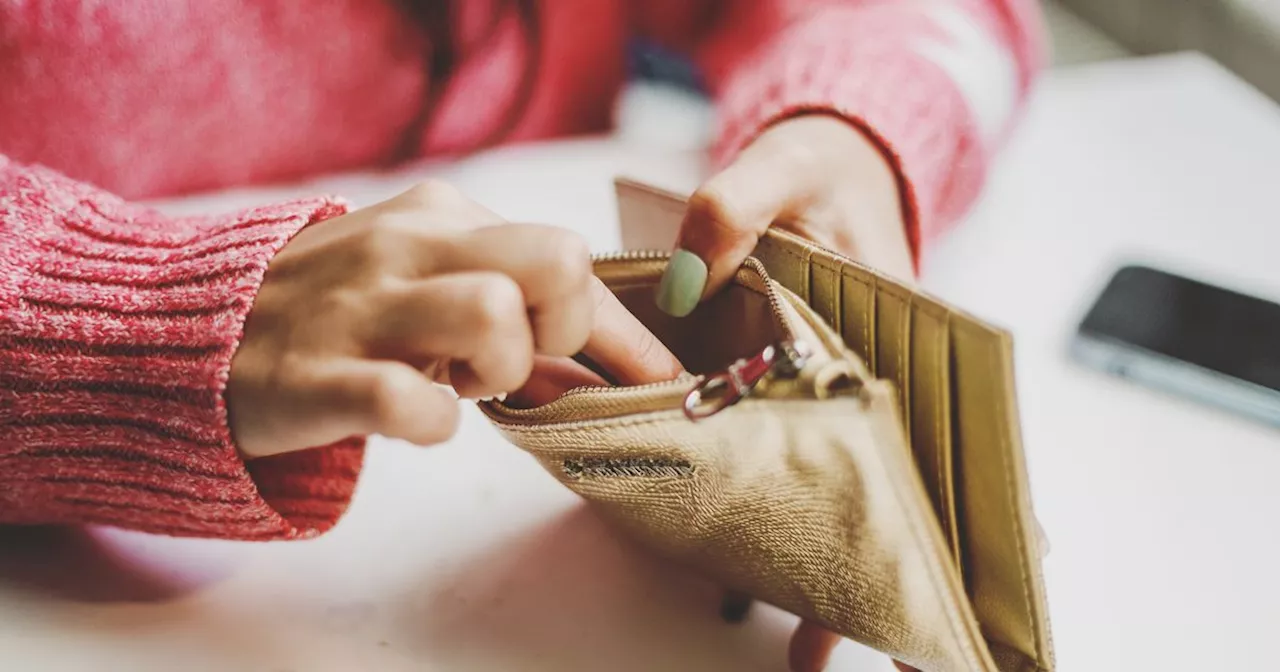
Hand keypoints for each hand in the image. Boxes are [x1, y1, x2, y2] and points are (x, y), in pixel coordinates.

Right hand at [227, 182, 682, 457]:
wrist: (197, 331)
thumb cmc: (338, 309)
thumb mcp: (422, 277)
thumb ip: (508, 302)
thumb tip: (613, 359)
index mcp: (443, 216)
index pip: (569, 258)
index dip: (627, 332)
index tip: (661, 379)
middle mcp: (408, 246)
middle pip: (556, 262)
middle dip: (566, 328)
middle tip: (525, 363)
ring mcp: (361, 308)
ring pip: (495, 316)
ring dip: (502, 371)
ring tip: (463, 386)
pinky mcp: (317, 376)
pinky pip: (409, 402)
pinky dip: (433, 423)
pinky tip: (416, 419)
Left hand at [662, 115, 915, 670]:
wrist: (808, 170)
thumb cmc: (815, 170)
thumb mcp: (782, 167)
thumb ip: (736, 209)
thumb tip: (686, 281)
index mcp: (898, 326)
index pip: (937, 427)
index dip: (957, 504)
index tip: (962, 571)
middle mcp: (876, 374)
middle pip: (893, 482)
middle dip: (890, 563)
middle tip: (878, 649)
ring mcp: (834, 395)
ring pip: (844, 490)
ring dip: (833, 564)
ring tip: (814, 651)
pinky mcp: (789, 398)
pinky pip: (790, 465)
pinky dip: (783, 518)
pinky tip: (760, 581)